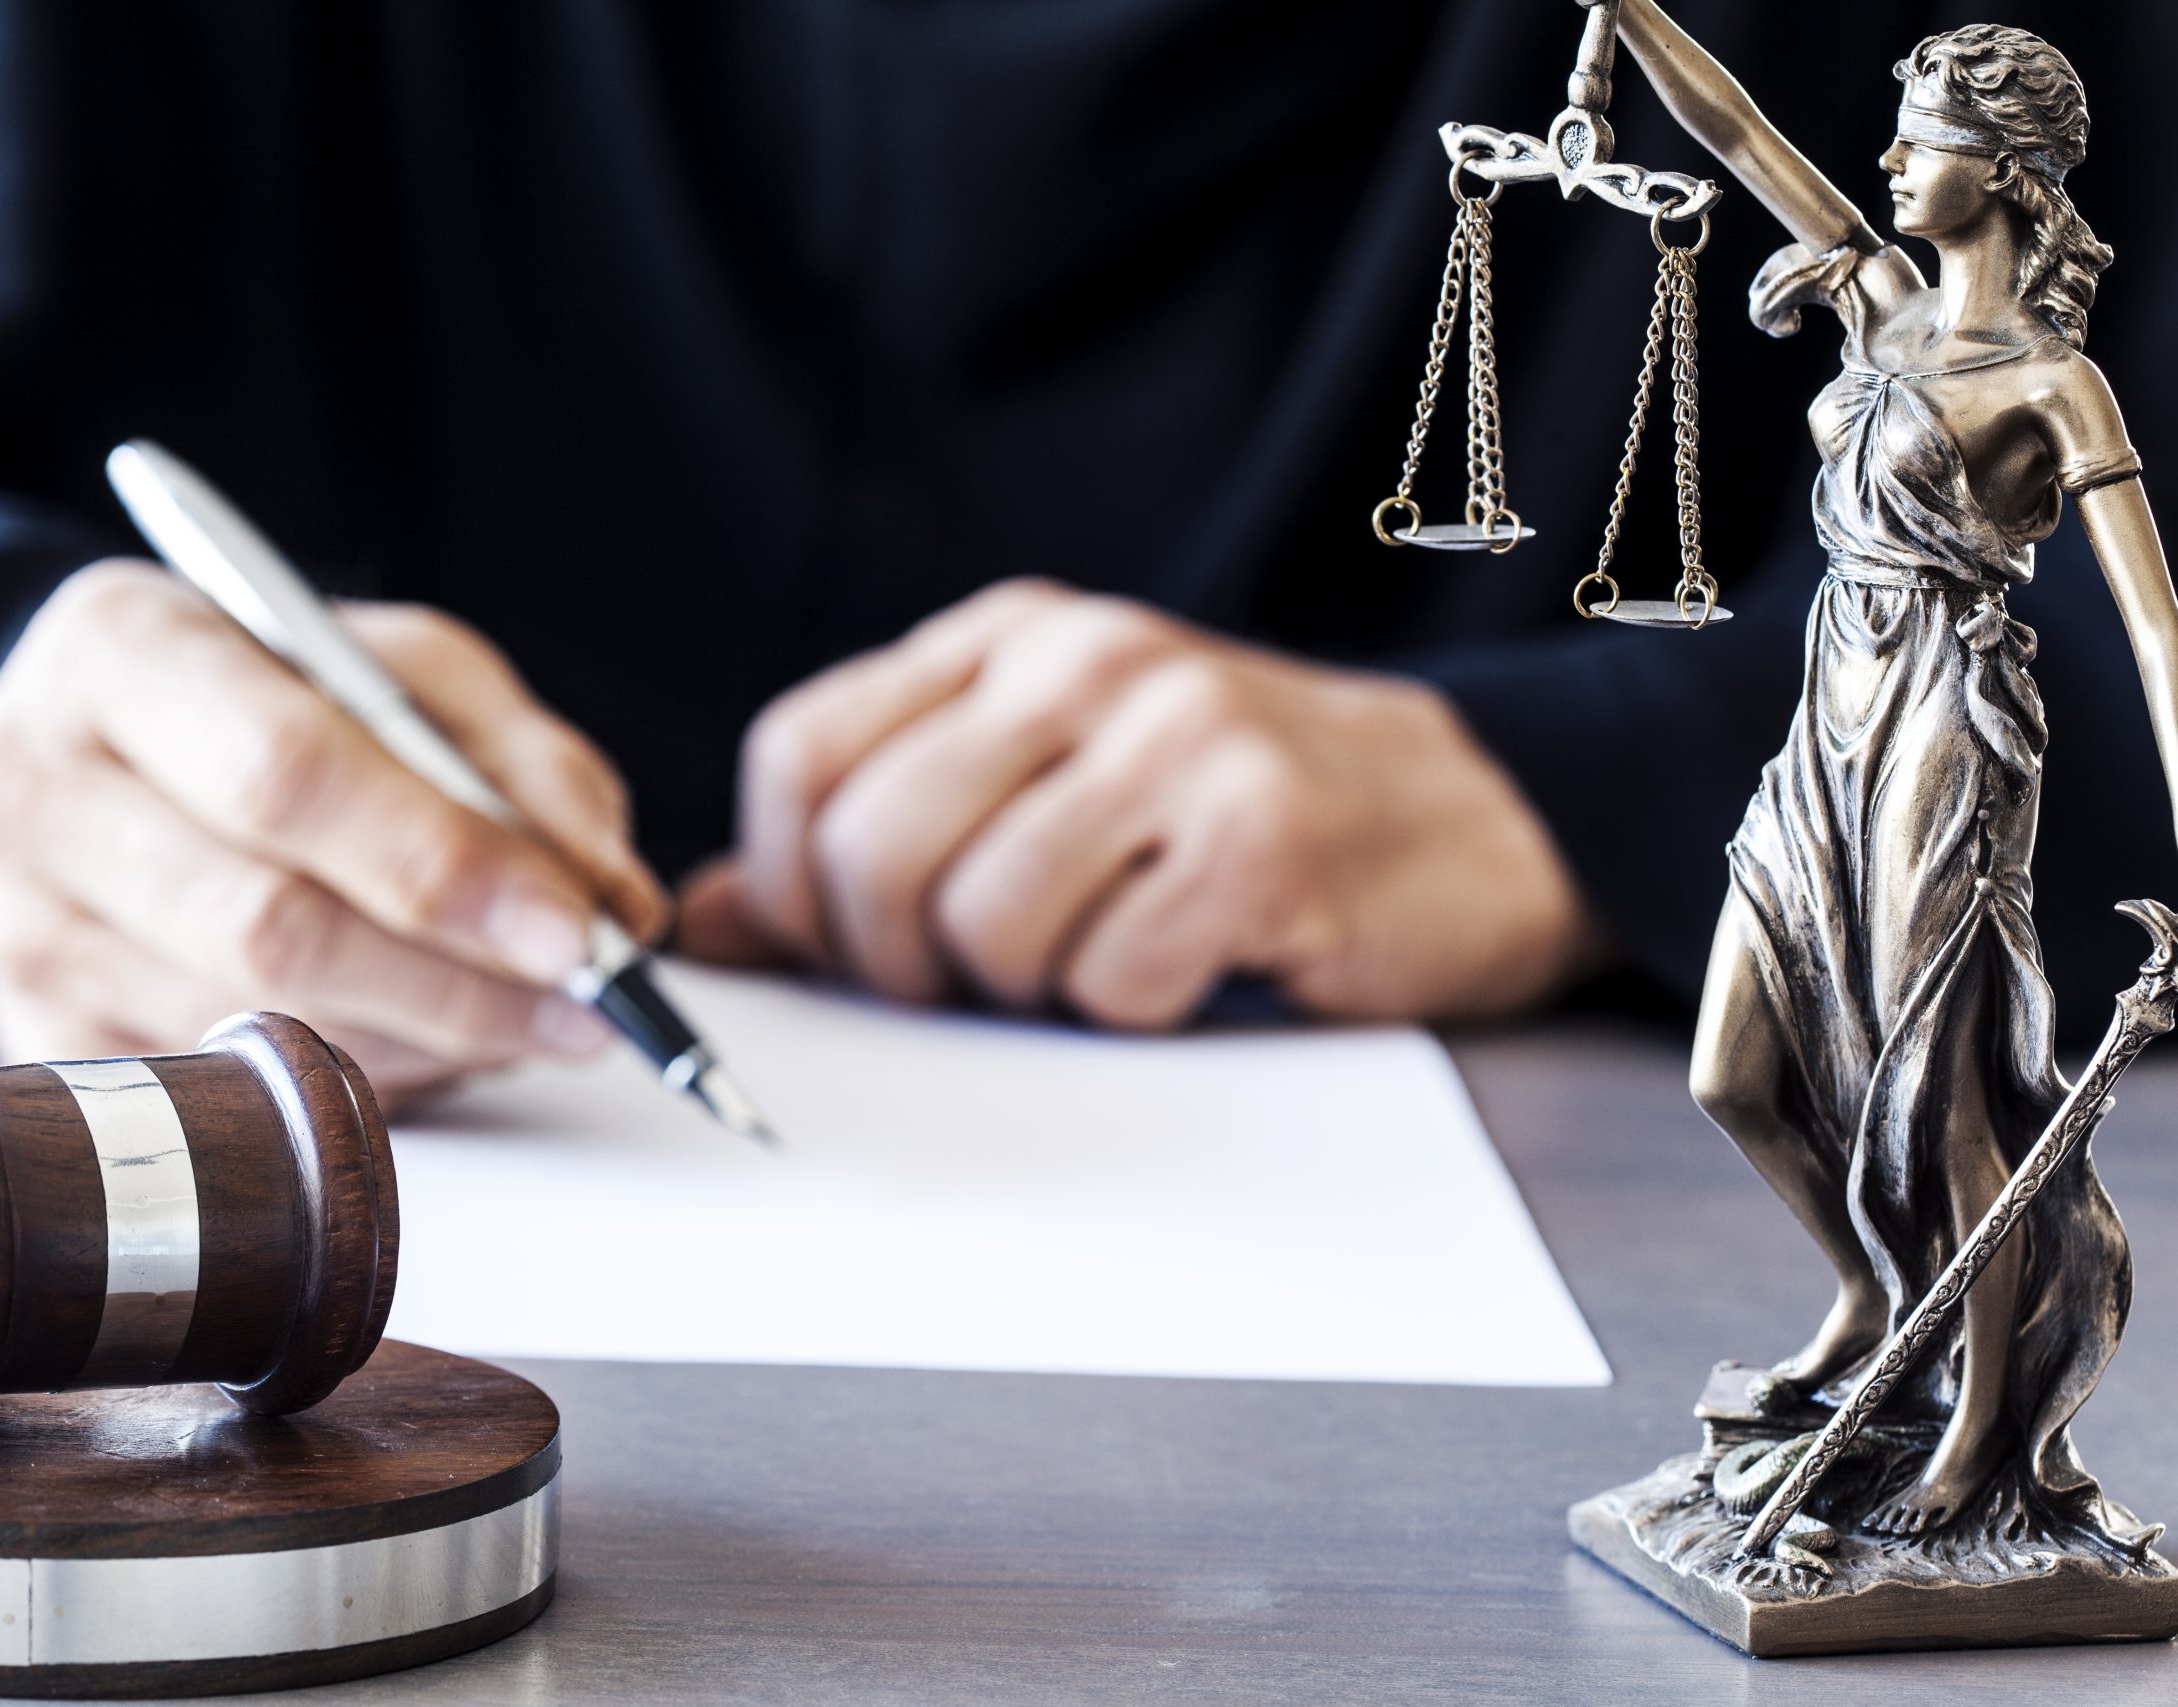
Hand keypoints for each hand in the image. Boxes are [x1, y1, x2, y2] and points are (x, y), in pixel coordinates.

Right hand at [0, 560, 665, 1100]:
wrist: (107, 744)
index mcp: (116, 649)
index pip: (286, 776)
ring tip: (527, 1016)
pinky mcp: (35, 1034)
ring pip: (258, 1029)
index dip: (441, 865)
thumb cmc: (276, 692)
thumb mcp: (411, 673)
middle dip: (458, 982)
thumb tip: (610, 906)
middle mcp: (28, 787)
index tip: (570, 928)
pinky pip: (230, 1099)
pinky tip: (426, 1040)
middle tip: (587, 1005)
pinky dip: (363, 1081)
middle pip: (268, 928)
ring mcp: (15, 926)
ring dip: (431, 1042)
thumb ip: (523, 767)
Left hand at [678, 579, 1604, 1025]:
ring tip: (1103, 955)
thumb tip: (705, 926)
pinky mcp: (1259, 837)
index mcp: (1009, 636)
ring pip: (982, 926)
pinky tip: (1194, 963)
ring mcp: (1176, 738)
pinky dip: (1132, 1011)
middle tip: (973, 986)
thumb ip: (878, 833)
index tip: (846, 951)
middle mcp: (1081, 662)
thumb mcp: (1045, 783)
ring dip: (1026, 991)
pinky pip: (1108, 981)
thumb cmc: (1236, 816)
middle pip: (869, 852)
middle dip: (894, 967)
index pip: (801, 753)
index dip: (786, 887)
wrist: (1483, 814)